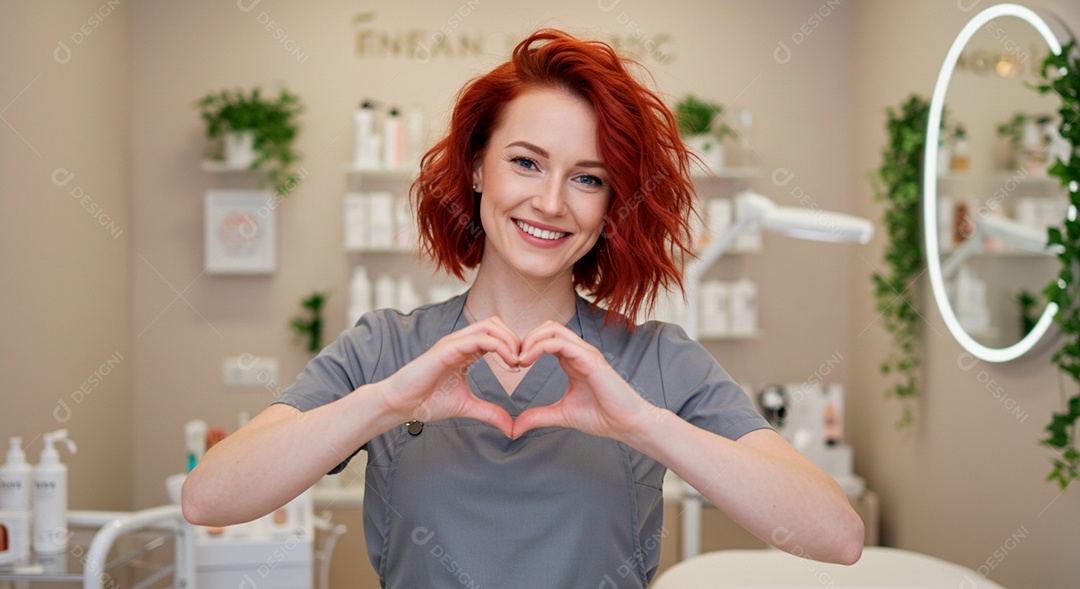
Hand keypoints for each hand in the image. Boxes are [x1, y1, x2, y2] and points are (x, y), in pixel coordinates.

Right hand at [374, 316, 518, 436]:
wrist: (399, 405)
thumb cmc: (426, 401)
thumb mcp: (466, 407)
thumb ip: (489, 412)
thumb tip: (510, 427)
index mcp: (465, 351)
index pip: (495, 335)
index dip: (513, 345)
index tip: (522, 366)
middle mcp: (460, 342)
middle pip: (495, 324)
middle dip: (514, 338)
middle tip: (523, 361)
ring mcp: (453, 343)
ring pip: (489, 325)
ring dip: (509, 340)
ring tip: (517, 361)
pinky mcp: (447, 349)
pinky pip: (478, 338)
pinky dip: (498, 346)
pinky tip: (508, 362)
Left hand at [512, 321, 655, 440]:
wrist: (627, 424)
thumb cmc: (602, 417)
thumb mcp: (561, 415)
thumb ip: (537, 417)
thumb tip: (514, 428)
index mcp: (573, 360)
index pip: (547, 338)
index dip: (527, 346)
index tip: (512, 365)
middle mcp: (579, 352)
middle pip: (548, 327)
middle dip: (526, 338)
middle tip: (512, 359)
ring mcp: (586, 353)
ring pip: (553, 329)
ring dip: (531, 340)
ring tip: (518, 359)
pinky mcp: (590, 359)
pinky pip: (560, 343)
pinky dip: (539, 347)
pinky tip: (527, 361)